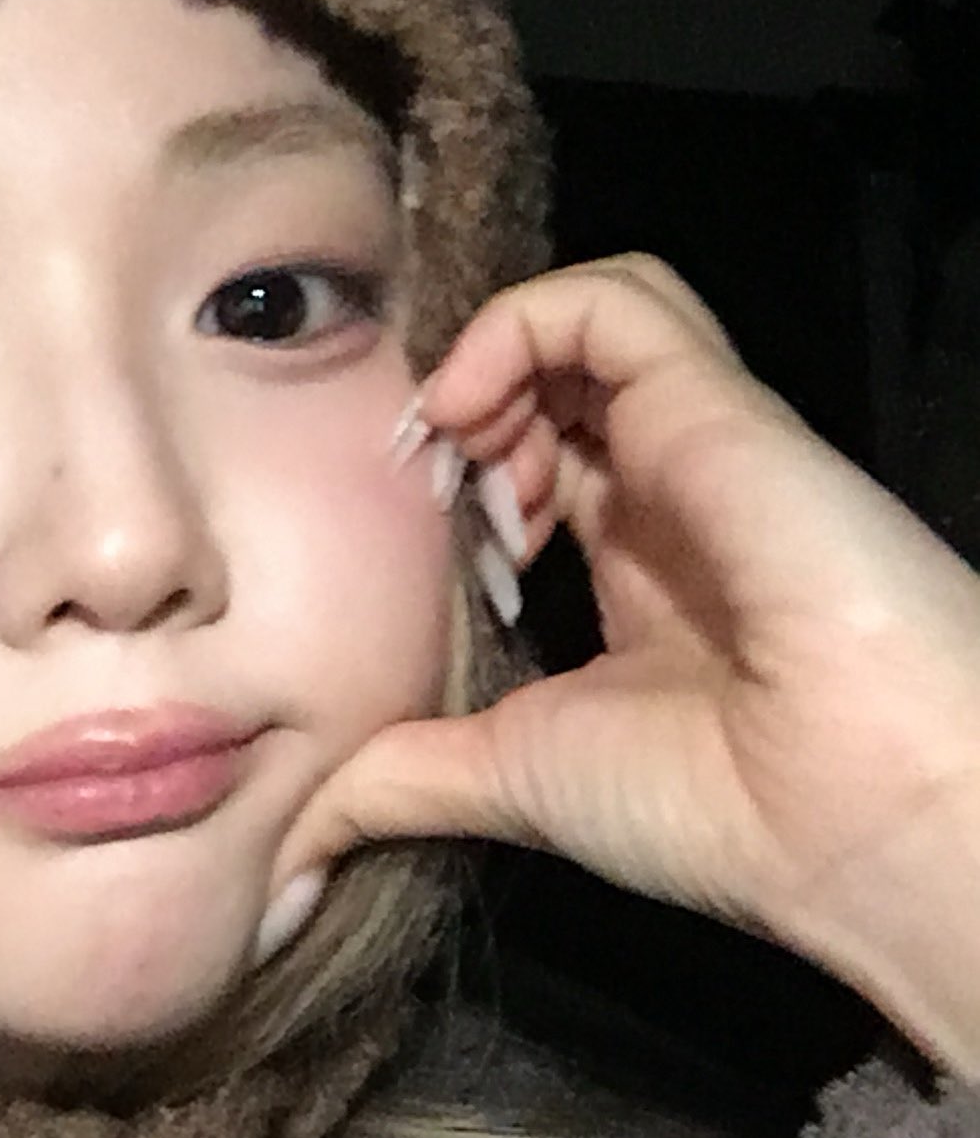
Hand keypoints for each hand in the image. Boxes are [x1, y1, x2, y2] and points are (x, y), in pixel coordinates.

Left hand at [277, 254, 979, 1075]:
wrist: (849, 822)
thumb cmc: (712, 811)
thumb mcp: (508, 782)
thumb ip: (401, 779)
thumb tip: (288, 840)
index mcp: (636, 570)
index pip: (534, 458)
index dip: (450, 472)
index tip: (407, 534)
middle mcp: (668, 493)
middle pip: (550, 379)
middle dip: (458, 415)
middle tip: (417, 491)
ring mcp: (699, 441)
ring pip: (589, 316)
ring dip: (490, 360)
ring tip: (454, 450)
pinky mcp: (720, 407)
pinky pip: (616, 297)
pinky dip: (520, 321)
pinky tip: (468, 408)